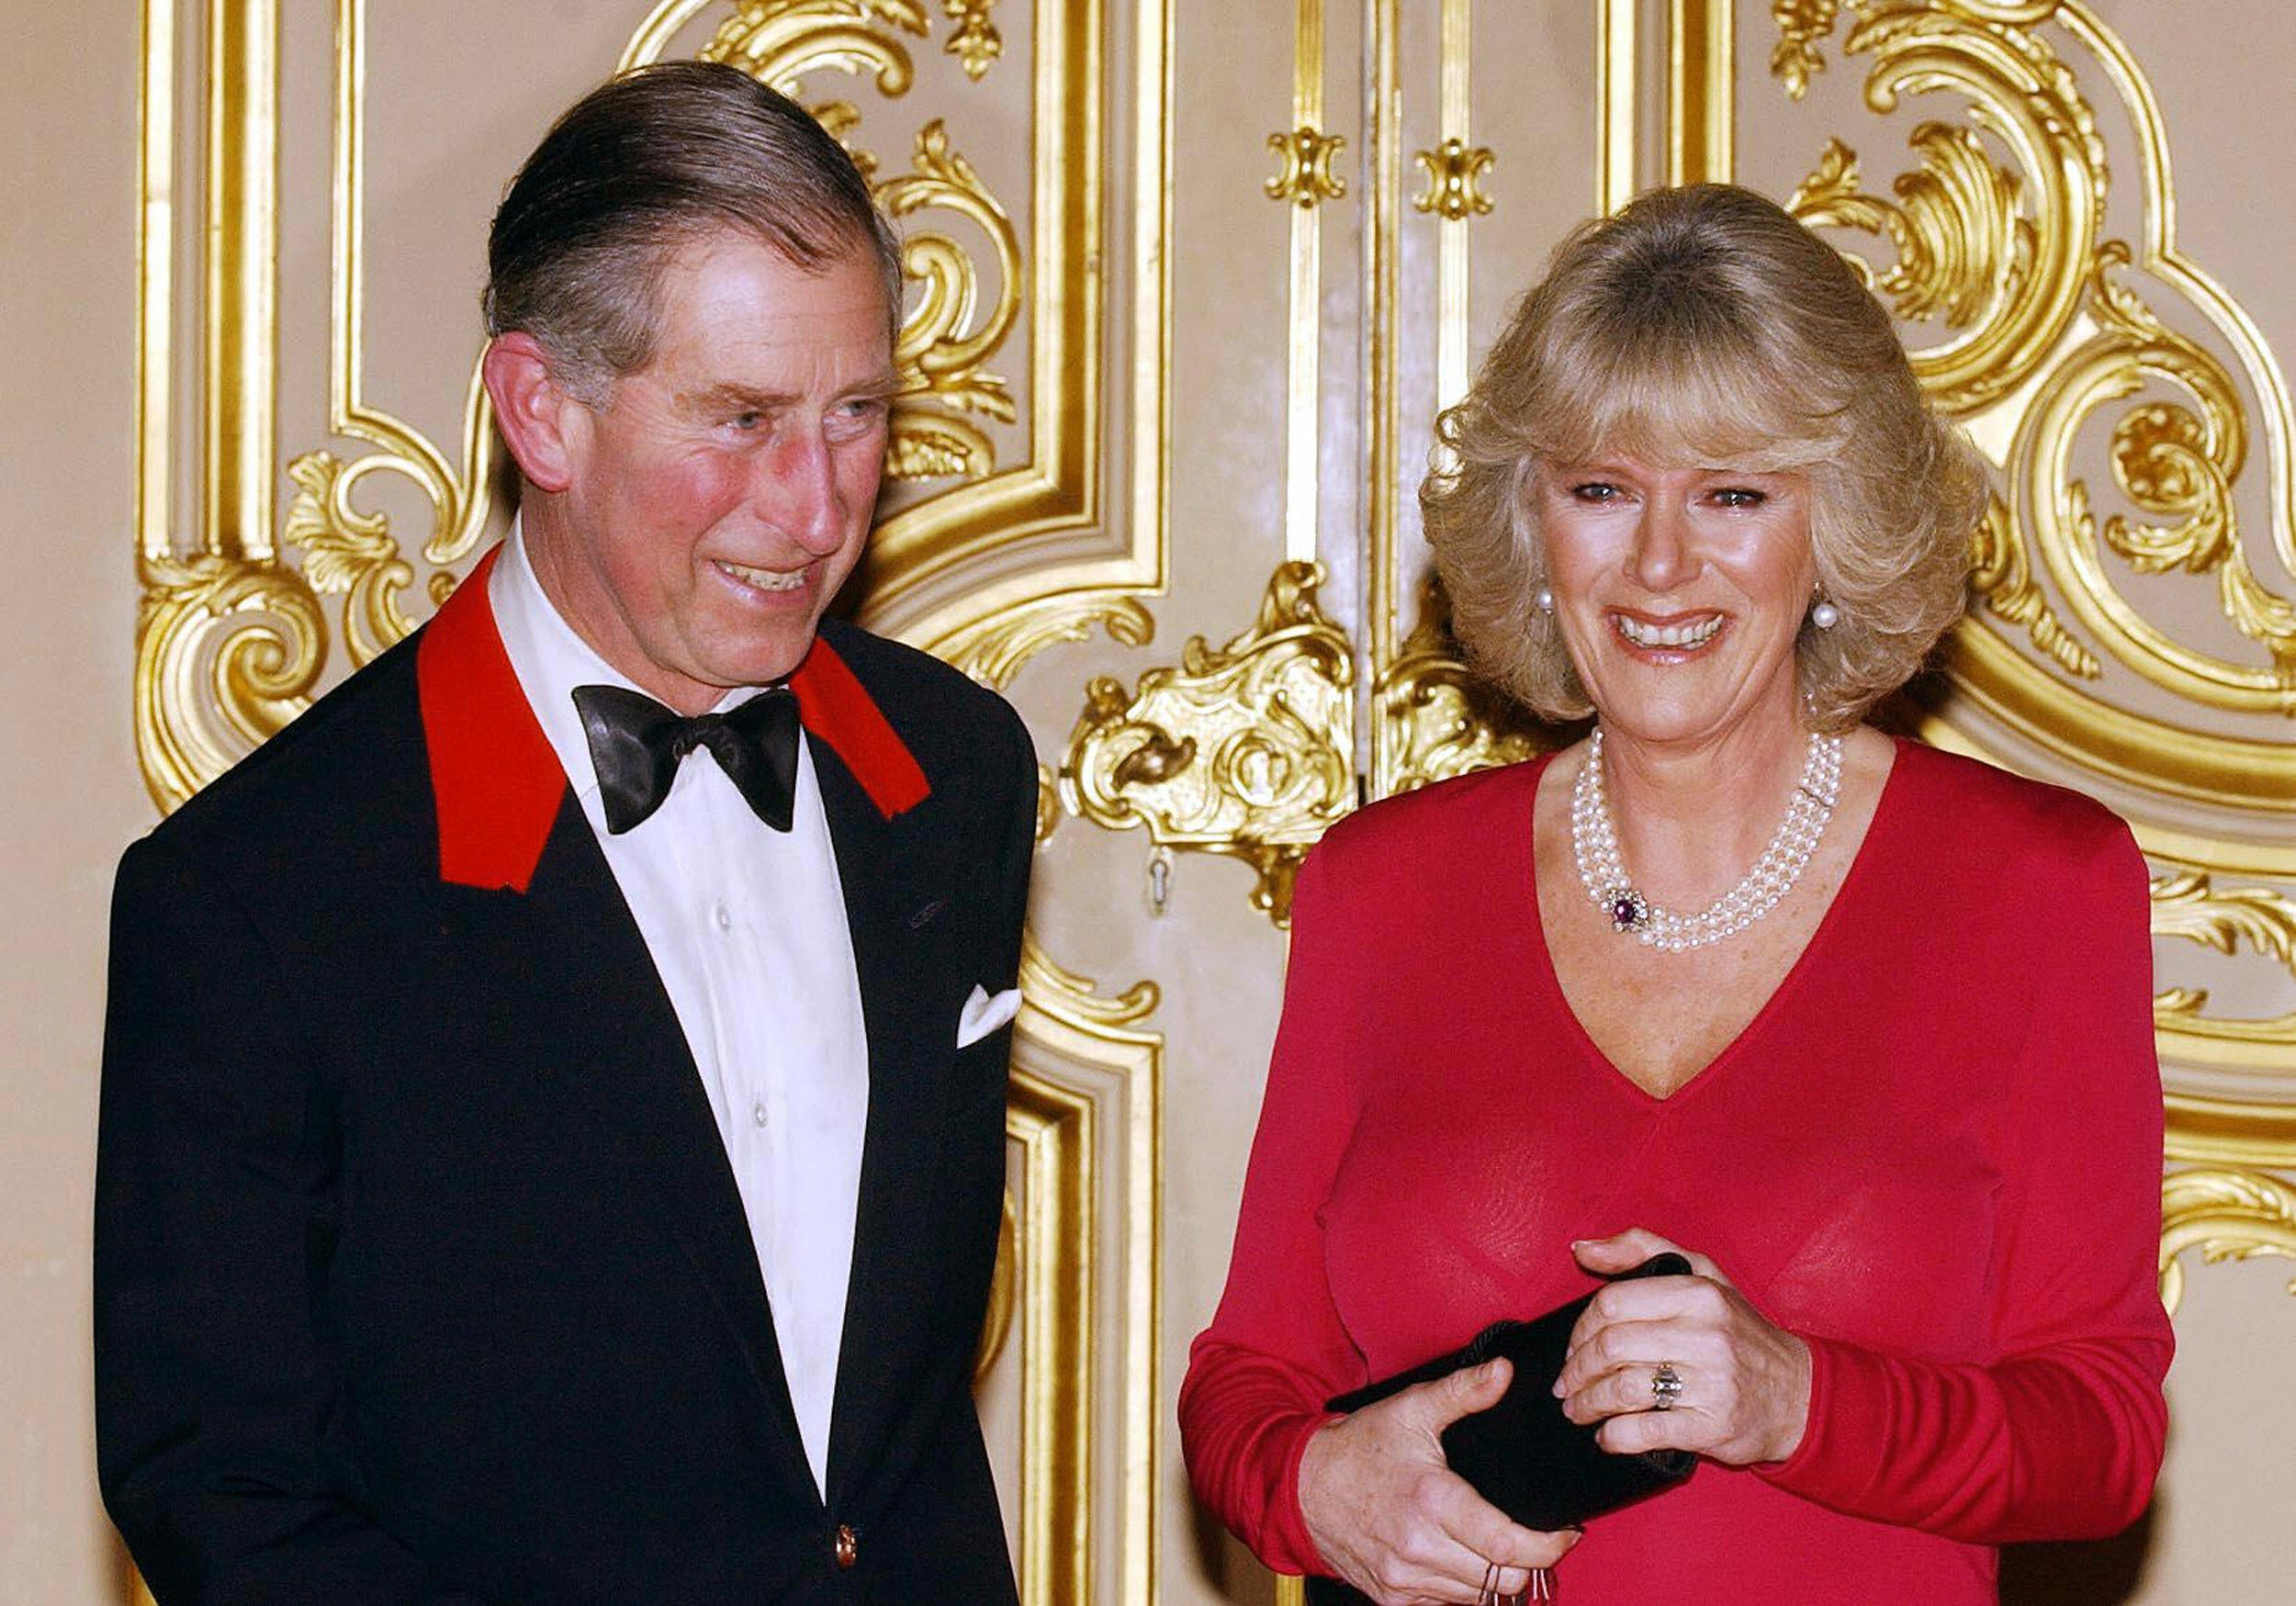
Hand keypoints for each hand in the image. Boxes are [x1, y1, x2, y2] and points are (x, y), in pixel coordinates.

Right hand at [1298, 1358, 1578, 1603]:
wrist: (1299, 1487)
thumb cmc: (1357, 1448)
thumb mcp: (1411, 1409)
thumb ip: (1463, 1392)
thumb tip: (1504, 1373)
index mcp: (1432, 1502)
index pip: (1509, 1546)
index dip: (1549, 1546)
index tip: (1566, 1532)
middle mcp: (1420, 1549)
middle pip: (1504, 1580)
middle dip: (1532, 1562)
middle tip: (1541, 1538)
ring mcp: (1405, 1579)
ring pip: (1480, 1597)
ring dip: (1499, 1577)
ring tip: (1505, 1547)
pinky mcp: (1394, 1597)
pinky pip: (1449, 1604)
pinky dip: (1465, 1587)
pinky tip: (1464, 1558)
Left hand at [1552, 1228, 1811, 1466]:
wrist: (1798, 1394)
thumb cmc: (1739, 1331)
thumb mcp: (1702, 1273)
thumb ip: (1639, 1249)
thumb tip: (1581, 1249)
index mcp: (1697, 1293)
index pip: (1611, 1304)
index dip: (1579, 1328)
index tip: (1573, 1347)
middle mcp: (1705, 1334)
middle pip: (1610, 1348)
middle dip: (1576, 1371)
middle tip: (1567, 1385)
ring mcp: (1711, 1383)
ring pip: (1622, 1390)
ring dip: (1587, 1404)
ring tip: (1578, 1410)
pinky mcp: (1713, 1427)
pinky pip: (1646, 1432)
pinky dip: (1615, 1436)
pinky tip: (1607, 1436)